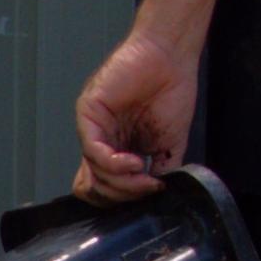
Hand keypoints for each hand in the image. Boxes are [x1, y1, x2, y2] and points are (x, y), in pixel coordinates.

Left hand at [72, 32, 196, 202]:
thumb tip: (153, 201)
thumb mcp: (169, 146)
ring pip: (94, 175)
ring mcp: (93, 129)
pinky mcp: (89, 114)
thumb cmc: (172, 93)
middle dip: (124, 196)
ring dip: (123, 184)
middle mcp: (101, 142)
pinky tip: (135, 162)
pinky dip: (114, 165)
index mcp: (117, 150)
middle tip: (148, 188)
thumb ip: (160, 172)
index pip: (103, 189)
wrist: (171, 59)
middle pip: (96, 189)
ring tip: (145, 176)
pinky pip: (93, 152)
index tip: (151, 192)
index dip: (122, 200)